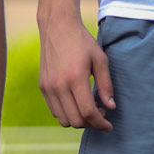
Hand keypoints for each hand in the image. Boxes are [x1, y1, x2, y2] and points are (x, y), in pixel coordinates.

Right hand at [39, 16, 114, 130]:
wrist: (57, 27)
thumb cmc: (82, 42)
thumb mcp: (100, 59)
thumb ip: (106, 85)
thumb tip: (110, 107)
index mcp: (75, 78)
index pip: (88, 112)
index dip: (100, 123)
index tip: (109, 125)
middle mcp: (58, 86)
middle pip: (75, 121)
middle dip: (91, 124)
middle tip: (101, 113)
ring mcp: (48, 87)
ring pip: (63, 120)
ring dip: (78, 121)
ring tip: (89, 108)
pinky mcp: (43, 87)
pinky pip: (55, 111)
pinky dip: (67, 113)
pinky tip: (76, 102)